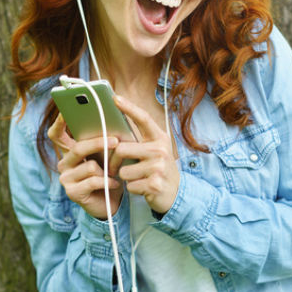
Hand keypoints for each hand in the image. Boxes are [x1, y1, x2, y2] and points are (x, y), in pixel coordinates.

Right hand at [48, 114, 123, 219]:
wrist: (112, 203)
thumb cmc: (109, 175)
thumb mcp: (106, 155)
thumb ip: (103, 141)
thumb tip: (111, 123)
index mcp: (69, 152)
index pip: (57, 134)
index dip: (58, 122)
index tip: (65, 111)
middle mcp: (63, 163)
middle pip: (78, 148)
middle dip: (98, 143)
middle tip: (116, 141)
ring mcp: (66, 178)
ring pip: (89, 166)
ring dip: (107, 171)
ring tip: (114, 174)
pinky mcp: (72, 192)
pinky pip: (93, 181)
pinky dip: (108, 182)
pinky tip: (114, 184)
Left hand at [110, 95, 179, 214]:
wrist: (176, 193)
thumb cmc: (157, 169)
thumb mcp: (153, 151)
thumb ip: (138, 141)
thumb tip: (114, 134)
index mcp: (159, 138)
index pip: (143, 119)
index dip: (129, 107)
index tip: (115, 98)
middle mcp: (161, 150)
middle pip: (122, 149)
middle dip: (115, 161)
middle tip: (116, 167)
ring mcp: (159, 167)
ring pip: (123, 171)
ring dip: (126, 177)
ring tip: (138, 177)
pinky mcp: (155, 184)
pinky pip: (129, 185)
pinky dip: (132, 188)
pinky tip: (143, 187)